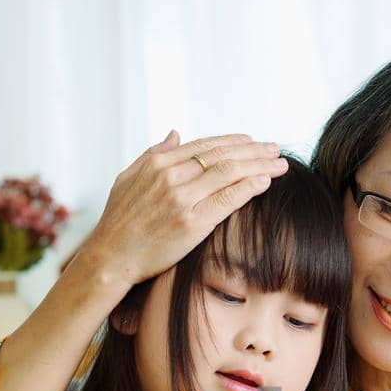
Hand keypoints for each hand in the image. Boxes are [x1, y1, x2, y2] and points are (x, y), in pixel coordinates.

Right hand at [70, 130, 288, 287]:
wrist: (111, 257)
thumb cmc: (119, 221)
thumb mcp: (129, 177)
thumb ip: (154, 153)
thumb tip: (175, 133)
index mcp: (158, 163)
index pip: (205, 145)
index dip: (233, 142)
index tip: (253, 141)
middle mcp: (171, 176)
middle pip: (223, 156)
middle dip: (254, 151)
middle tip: (275, 148)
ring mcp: (182, 198)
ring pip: (229, 173)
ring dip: (259, 166)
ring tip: (279, 163)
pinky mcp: (192, 223)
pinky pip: (227, 199)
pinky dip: (249, 187)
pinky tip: (266, 182)